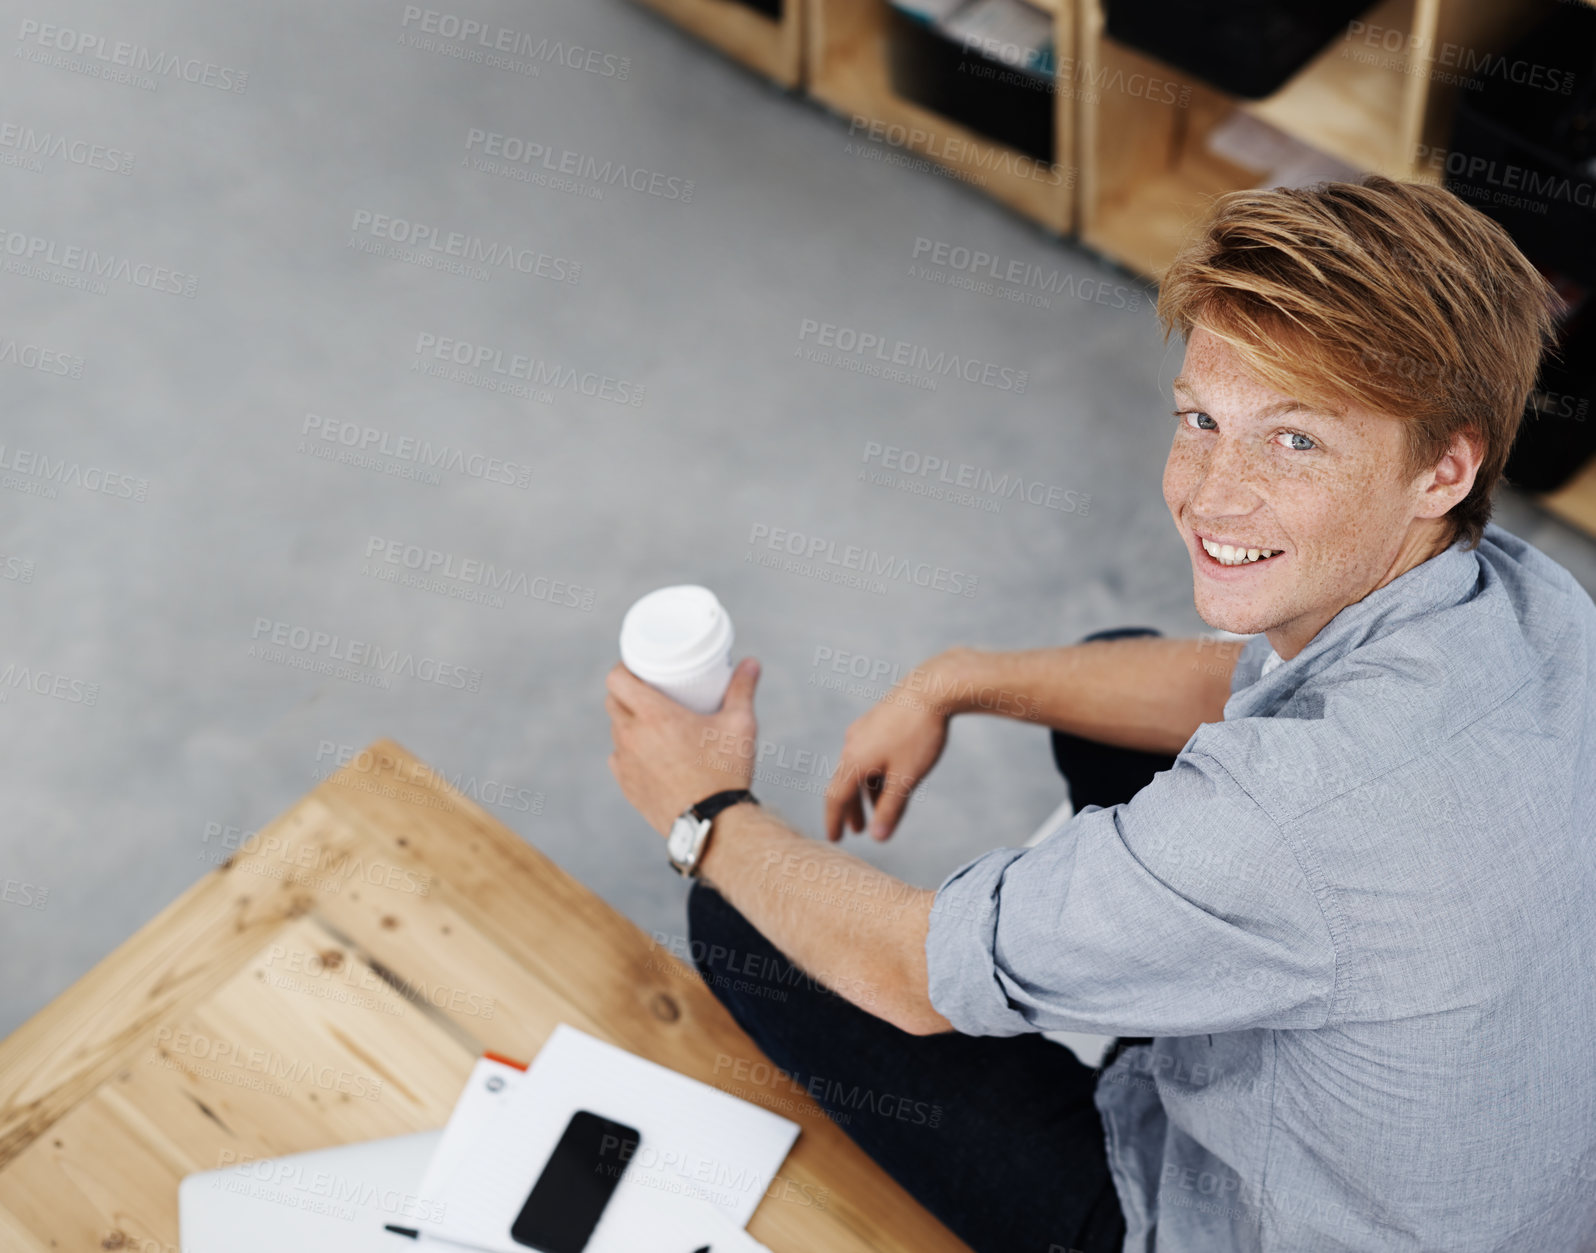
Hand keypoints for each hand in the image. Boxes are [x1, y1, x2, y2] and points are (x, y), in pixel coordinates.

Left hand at [606, 657, 760, 836]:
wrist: (713, 825)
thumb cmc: (725, 772)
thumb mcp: (739, 725)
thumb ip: (742, 689)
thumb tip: (752, 662)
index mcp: (653, 716)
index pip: (617, 679)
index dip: (623, 668)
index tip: (637, 667)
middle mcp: (632, 736)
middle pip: (613, 701)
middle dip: (626, 692)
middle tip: (649, 691)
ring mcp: (625, 763)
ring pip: (616, 730)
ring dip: (628, 721)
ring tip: (649, 720)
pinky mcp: (627, 785)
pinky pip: (619, 758)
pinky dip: (629, 750)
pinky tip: (647, 751)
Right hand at [823, 672, 951, 842]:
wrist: (933, 687)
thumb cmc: (918, 735)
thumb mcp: (906, 778)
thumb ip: (891, 810)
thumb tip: (878, 838)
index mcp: (853, 760)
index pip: (835, 798)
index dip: (834, 821)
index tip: (834, 840)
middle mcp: (852, 744)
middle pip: (845, 783)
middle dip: (851, 809)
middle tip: (856, 831)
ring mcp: (864, 731)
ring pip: (859, 768)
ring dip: (866, 792)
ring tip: (879, 811)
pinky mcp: (878, 721)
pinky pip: (869, 755)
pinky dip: (875, 774)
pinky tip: (891, 780)